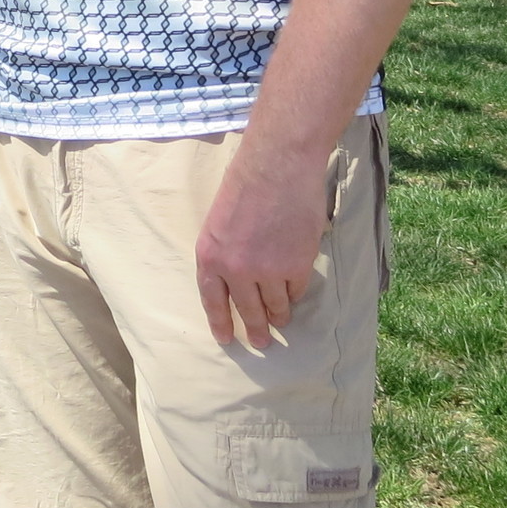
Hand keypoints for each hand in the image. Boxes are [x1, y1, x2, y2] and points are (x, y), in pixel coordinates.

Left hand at [194, 150, 329, 345]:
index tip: (227, 339)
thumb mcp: (220, 221)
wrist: (277, 165)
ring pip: (276, 307)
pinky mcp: (296, 267)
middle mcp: (236, 269)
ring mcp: (267, 271)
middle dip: (256, 330)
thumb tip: (236, 280)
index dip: (220, 322)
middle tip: (261, 342)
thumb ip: (226, 252)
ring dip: (280, 315)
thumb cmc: (246, 184)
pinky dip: (296, 292)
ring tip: (281, 320)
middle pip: (247, 311)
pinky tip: (295, 290)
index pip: (212, 299)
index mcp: (210, 255)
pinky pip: (296, 291)